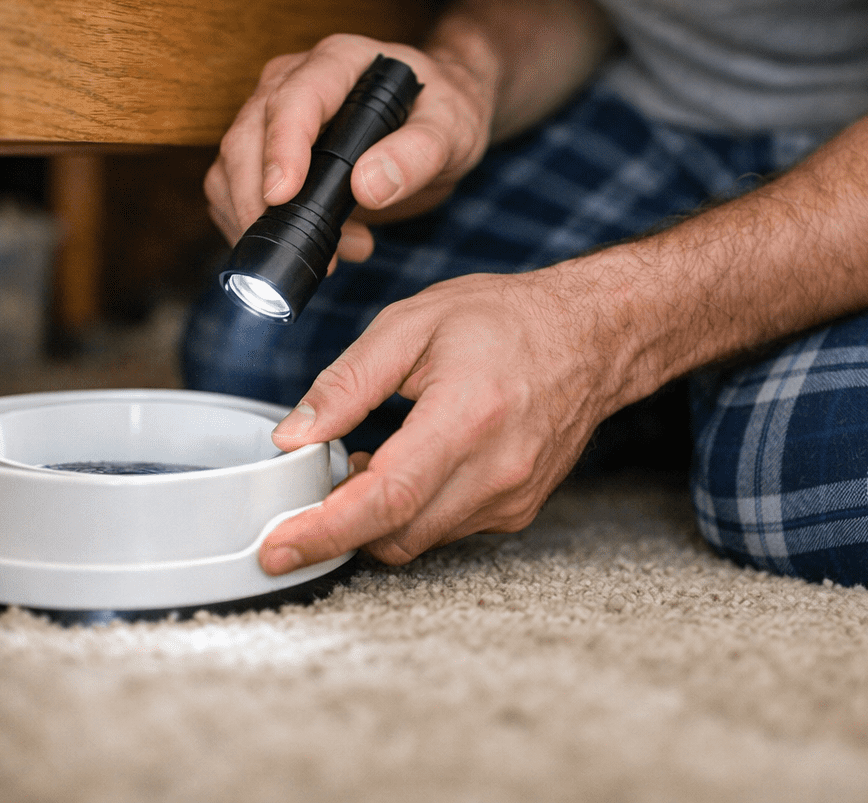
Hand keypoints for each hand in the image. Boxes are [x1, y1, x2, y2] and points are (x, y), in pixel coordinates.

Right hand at [204, 33, 496, 265]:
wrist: (434, 121)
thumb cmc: (443, 114)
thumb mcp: (452, 130)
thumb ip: (418, 154)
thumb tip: (367, 185)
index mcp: (338, 62)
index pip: (292, 100)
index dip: (281, 148)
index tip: (282, 196)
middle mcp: (291, 81)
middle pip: (245, 138)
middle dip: (262, 202)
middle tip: (315, 251)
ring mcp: (270, 115)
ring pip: (229, 169)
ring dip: (262, 222)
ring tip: (336, 252)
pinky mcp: (261, 151)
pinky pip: (232, 191)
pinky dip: (257, 228)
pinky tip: (315, 248)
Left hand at [257, 262, 641, 572]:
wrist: (592, 335)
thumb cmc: (505, 319)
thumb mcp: (412, 324)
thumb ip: (347, 383)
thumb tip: (292, 435)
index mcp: (465, 419)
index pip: (384, 499)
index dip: (323, 531)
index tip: (276, 548)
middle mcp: (495, 471)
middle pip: (395, 535)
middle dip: (335, 531)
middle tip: (300, 499)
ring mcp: (511, 498)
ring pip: (417, 540)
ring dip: (373, 518)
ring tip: (360, 462)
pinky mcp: (517, 510)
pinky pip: (444, 530)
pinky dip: (410, 513)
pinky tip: (404, 468)